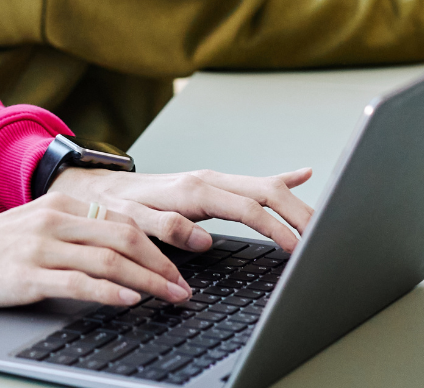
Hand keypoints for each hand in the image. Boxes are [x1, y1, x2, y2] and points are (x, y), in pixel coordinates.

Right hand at [0, 193, 192, 308]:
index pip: (122, 220)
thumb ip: (79, 230)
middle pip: (124, 238)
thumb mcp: (40, 224)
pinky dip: (110, 292)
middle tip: (183, 286)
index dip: (158, 244)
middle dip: (162, 264)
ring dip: (148, 281)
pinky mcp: (29, 276)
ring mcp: (42, 247)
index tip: (178, 266)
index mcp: (61, 203)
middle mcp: (55, 220)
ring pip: (109, 260)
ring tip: (170, 297)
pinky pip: (79, 283)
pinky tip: (130, 300)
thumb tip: (125, 248)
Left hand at [50, 165, 312, 252]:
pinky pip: (254, 180)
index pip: (249, 208)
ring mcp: (214, 180)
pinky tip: (303, 175)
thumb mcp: (133, 222)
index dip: (276, 228)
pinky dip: (282, 178)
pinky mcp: (214, 184)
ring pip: (266, 187)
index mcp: (194, 190)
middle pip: (267, 192)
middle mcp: (208, 180)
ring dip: (296, 203)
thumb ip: (167, 229)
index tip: (296, 248)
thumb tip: (203, 239)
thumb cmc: (115, 207)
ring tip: (323, 221)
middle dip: (299, 214)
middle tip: (324, 239)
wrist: (99, 190)